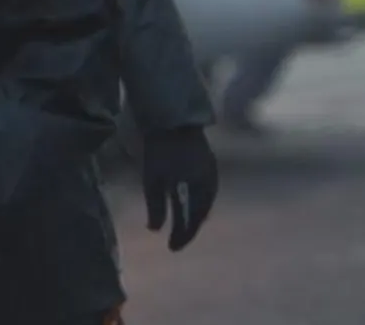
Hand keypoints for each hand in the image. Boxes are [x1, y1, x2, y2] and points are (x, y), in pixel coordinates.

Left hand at [142, 125, 217, 250]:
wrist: (171, 115)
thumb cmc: (160, 148)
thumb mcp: (154, 178)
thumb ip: (156, 205)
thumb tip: (155, 230)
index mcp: (202, 188)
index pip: (194, 221)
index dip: (183, 236)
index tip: (172, 248)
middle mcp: (210, 182)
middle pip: (201, 212)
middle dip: (188, 227)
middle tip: (176, 241)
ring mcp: (210, 170)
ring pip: (203, 201)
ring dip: (192, 215)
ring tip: (180, 225)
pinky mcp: (205, 161)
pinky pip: (202, 189)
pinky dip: (193, 201)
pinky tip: (183, 202)